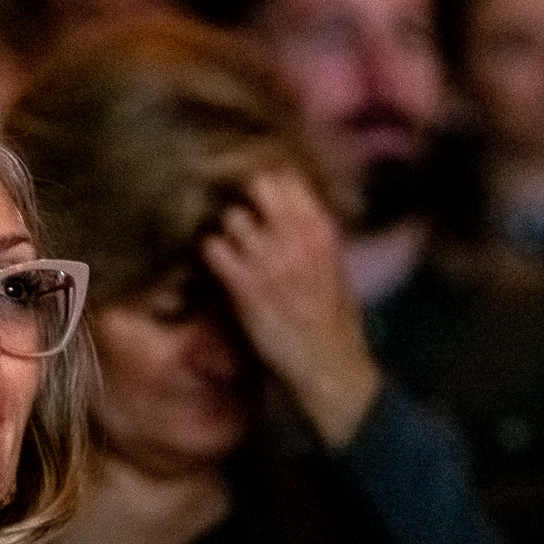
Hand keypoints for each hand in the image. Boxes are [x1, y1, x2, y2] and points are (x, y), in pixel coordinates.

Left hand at [200, 169, 381, 448]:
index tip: (254, 197)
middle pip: (257, 184)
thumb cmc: (333, 322)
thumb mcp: (334, 266)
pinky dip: (209, 255)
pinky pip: (213, 248)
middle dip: (242, 197)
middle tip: (236, 218)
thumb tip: (286, 211)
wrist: (328, 366)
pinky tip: (215, 269)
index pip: (287, 177)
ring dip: (224, 230)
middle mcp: (297, 235)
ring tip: (227, 249)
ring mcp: (270, 258)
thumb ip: (311, 233)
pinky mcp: (245, 285)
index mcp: (322, 229)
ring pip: (231, 216)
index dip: (266, 183)